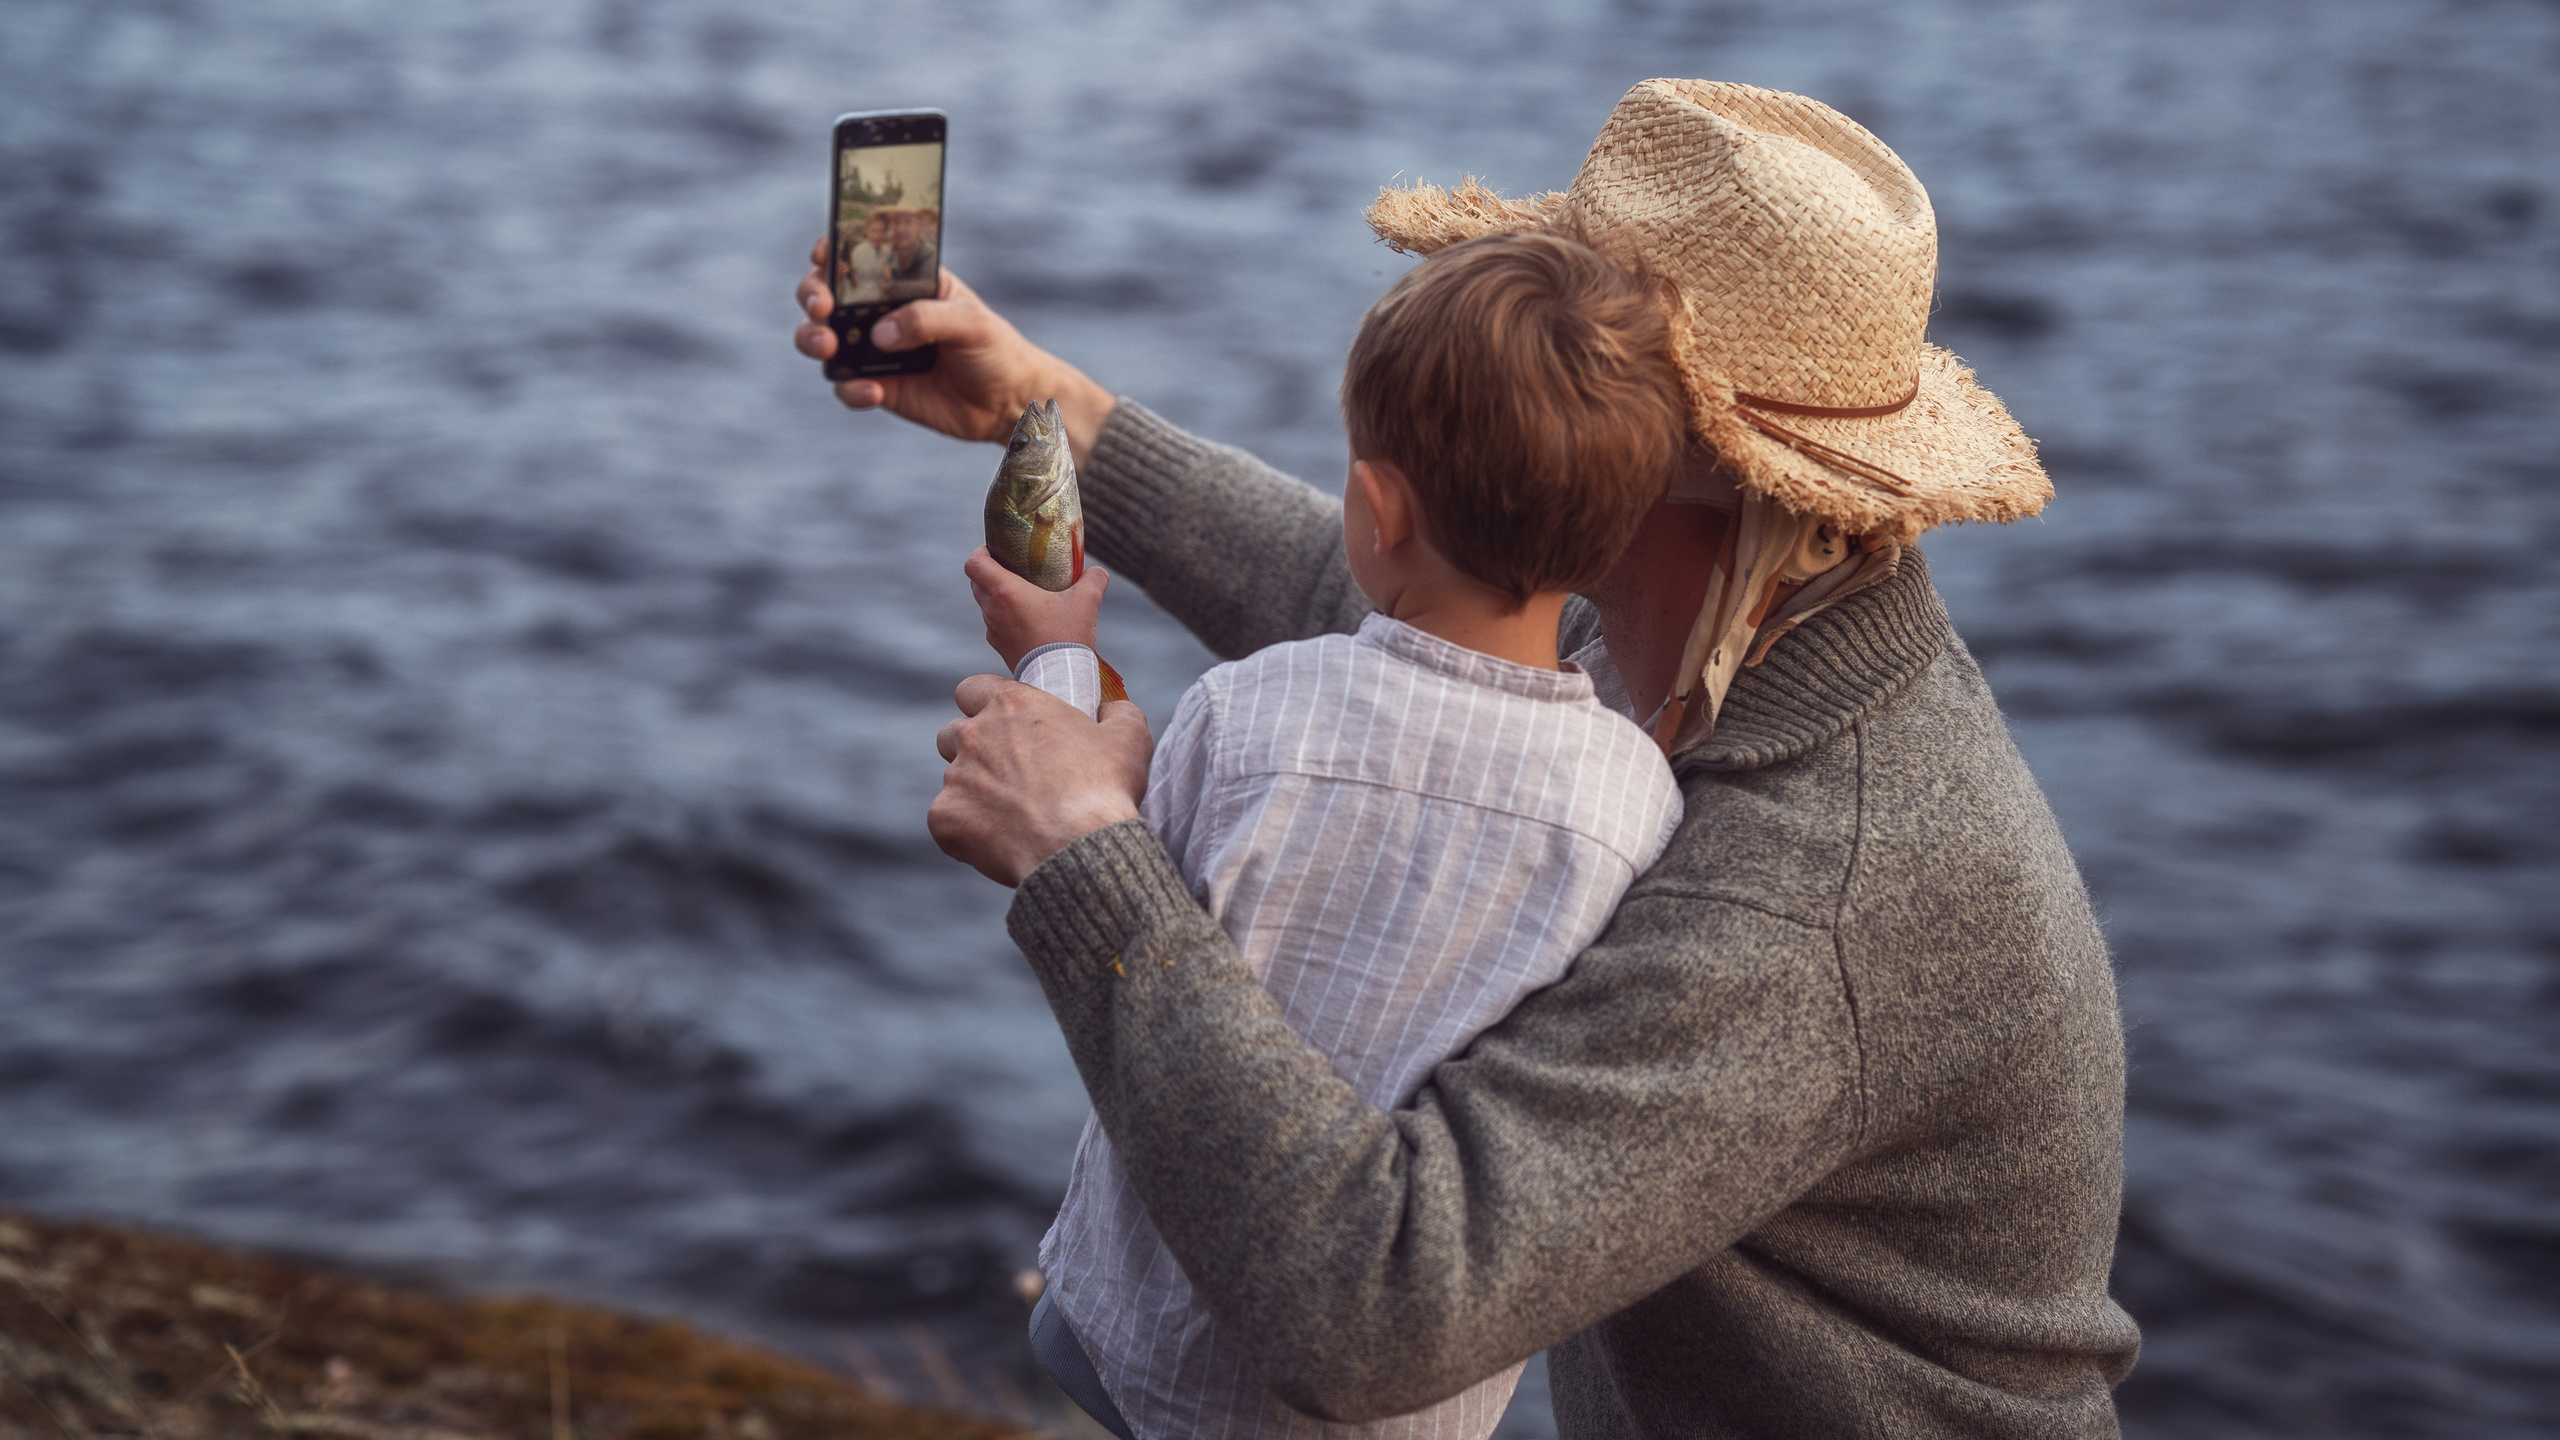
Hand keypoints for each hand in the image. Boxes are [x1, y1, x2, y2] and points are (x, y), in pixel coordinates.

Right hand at [793, 238, 1117, 464]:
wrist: (1007, 403)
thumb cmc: (995, 349)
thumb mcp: (970, 322)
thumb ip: (926, 318)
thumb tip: (880, 332)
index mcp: (903, 283)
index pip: (860, 256)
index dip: (833, 250)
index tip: (823, 255)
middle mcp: (880, 312)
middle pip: (826, 295)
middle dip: (812, 295)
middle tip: (822, 308)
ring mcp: (874, 350)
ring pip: (822, 339)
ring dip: (813, 339)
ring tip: (828, 347)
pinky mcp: (877, 386)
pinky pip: (846, 386)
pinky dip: (851, 389)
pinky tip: (875, 393)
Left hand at [929, 675, 1150, 886]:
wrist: (1081, 848)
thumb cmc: (1104, 789)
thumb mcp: (1129, 737)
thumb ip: (1117, 711)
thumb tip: (1110, 709)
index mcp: (1011, 705)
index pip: (972, 689)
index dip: (985, 706)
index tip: (1004, 726)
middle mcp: (974, 735)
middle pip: (953, 733)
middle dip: (974, 750)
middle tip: (1008, 775)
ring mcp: (955, 777)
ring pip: (952, 779)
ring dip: (973, 792)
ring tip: (1010, 815)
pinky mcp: (944, 819)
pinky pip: (945, 822)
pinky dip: (965, 833)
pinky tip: (999, 843)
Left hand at [966, 546, 1108, 669]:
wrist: (1058, 677)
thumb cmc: (1067, 636)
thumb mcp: (1086, 602)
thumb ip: (1093, 580)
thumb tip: (1097, 572)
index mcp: (1005, 592)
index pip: (974, 564)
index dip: (980, 552)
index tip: (995, 549)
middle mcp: (992, 610)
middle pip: (976, 582)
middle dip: (989, 571)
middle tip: (1012, 567)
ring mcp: (993, 630)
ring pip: (985, 604)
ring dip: (997, 595)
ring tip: (1023, 593)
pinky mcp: (999, 646)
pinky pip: (995, 624)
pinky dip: (1005, 616)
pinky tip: (1028, 619)